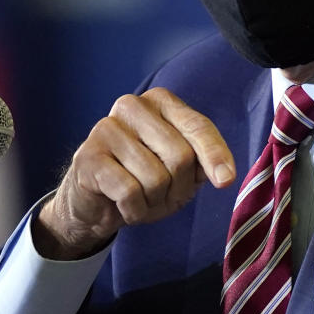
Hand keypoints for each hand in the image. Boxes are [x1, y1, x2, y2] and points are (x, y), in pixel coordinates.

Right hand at [34, 87, 235, 258]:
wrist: (95, 203)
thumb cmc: (143, 180)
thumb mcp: (182, 172)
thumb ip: (203, 163)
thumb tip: (223, 175)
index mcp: (160, 102)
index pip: (197, 126)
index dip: (215, 155)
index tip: (225, 181)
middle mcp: (132, 106)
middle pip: (180, 156)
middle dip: (178, 188)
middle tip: (163, 195)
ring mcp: (106, 128)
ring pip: (156, 178)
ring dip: (154, 202)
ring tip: (141, 199)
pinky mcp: (88, 156)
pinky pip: (129, 193)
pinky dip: (133, 210)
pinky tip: (122, 205)